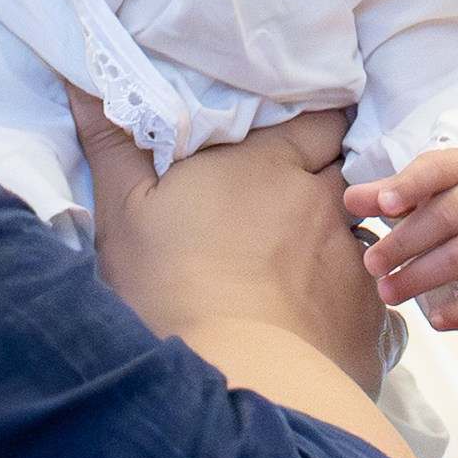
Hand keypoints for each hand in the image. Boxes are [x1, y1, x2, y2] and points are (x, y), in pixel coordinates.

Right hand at [72, 94, 388, 399]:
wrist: (237, 379)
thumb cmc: (170, 288)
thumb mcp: (124, 212)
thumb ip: (112, 144)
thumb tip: (83, 78)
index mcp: (268, 164)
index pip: (318, 119)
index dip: (313, 124)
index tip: (298, 133)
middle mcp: (323, 201)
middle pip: (348, 167)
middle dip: (333, 173)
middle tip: (302, 193)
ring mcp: (354, 258)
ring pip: (365, 231)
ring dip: (343, 237)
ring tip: (312, 260)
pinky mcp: (371, 316)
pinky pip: (375, 294)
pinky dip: (355, 297)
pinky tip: (326, 317)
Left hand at [342, 147, 457, 333]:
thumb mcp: (430, 185)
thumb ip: (389, 192)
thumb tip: (349, 200)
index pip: (436, 171)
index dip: (409, 186)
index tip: (384, 205)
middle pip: (445, 219)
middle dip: (404, 244)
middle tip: (371, 264)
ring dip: (422, 277)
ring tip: (387, 292)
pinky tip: (435, 321)